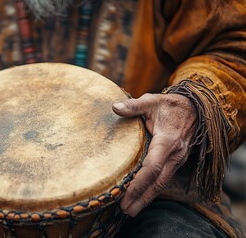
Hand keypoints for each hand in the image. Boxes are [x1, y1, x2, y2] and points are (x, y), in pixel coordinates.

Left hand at [112, 93, 196, 216]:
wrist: (197, 109)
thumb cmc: (171, 105)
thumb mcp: (153, 101)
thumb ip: (134, 106)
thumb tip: (114, 107)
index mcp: (167, 141)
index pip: (152, 167)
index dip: (139, 182)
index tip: (126, 194)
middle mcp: (174, 155)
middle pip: (157, 182)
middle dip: (141, 197)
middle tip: (125, 210)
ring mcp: (177, 160)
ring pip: (161, 183)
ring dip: (147, 198)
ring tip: (130, 210)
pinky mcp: (176, 162)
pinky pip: (163, 179)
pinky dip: (152, 190)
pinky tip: (142, 198)